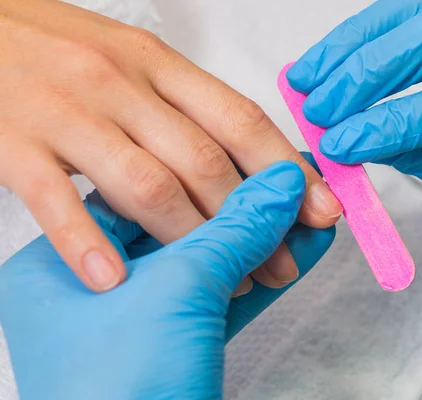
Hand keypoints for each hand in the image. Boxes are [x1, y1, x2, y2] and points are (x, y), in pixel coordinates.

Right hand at [0, 0, 341, 292]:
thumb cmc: (63, 50)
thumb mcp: (134, 61)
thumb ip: (188, 106)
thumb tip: (251, 156)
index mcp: (157, 66)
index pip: (239, 119)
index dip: (285, 170)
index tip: (322, 210)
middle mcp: (120, 86)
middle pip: (205, 161)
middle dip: (252, 222)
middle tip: (283, 265)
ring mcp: (67, 114)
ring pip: (146, 184)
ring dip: (192, 243)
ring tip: (224, 282)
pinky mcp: (13, 143)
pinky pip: (56, 200)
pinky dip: (88, 244)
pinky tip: (116, 280)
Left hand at [0, 161, 334, 399]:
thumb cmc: (126, 391)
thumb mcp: (180, 290)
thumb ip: (236, 226)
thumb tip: (285, 181)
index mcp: (63, 269)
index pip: (140, 190)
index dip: (206, 168)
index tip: (256, 155)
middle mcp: (97, 292)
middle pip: (186, 226)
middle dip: (249, 205)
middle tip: (295, 180)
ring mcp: (140, 324)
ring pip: (215, 265)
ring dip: (268, 239)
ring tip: (313, 211)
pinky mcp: (180, 350)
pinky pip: (229, 301)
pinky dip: (268, 275)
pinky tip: (304, 250)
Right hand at [287, 0, 421, 233]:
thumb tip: (357, 139)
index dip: (396, 121)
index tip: (344, 144)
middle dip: (368, 70)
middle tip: (321, 107)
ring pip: (417, 4)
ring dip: (354, 43)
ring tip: (307, 78)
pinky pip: (414, 6)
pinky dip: (368, 31)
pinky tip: (335, 55)